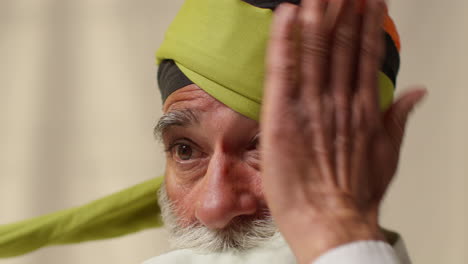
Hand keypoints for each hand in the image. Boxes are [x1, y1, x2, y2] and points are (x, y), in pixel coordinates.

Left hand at [260, 0, 425, 262]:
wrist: (331, 222)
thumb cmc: (354, 193)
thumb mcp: (386, 155)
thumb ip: (398, 118)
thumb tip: (417, 92)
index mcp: (360, 107)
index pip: (362, 55)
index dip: (365, 25)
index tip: (368, 2)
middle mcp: (338, 99)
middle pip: (339, 44)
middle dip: (342, 10)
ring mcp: (310, 104)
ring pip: (315, 49)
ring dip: (318, 15)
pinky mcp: (282, 114)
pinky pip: (283, 69)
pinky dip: (284, 41)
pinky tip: (287, 14)